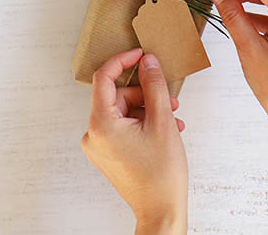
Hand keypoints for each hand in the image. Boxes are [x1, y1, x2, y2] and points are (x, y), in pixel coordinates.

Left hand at [81, 48, 187, 233]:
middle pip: (118, 96)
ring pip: (124, 111)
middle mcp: (93, 134)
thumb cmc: (161, 174)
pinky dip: (142, 123)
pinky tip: (165, 130)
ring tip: (174, 120)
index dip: (123, 61)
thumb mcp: (162, 120)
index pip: (105, 77)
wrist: (161, 213)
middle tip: (171, 101)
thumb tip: (148, 61)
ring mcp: (99, 146)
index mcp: (101, 124)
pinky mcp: (107, 154)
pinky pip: (123, 126)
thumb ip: (154, 85)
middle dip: (146, 94)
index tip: (141, 54)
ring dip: (149, 110)